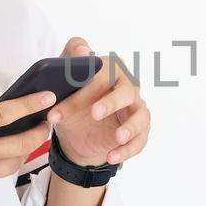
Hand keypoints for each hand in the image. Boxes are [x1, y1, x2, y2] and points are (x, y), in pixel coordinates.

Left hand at [46, 37, 149, 167]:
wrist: (77, 134)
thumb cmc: (74, 101)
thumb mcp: (63, 84)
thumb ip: (69, 61)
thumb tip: (82, 50)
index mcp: (110, 71)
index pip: (102, 74)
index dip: (86, 84)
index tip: (70, 93)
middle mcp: (127, 88)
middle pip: (126, 92)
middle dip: (111, 103)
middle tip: (95, 114)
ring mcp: (135, 110)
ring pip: (141, 116)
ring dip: (131, 127)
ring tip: (118, 137)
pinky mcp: (139, 132)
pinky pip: (139, 140)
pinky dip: (127, 150)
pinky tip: (111, 156)